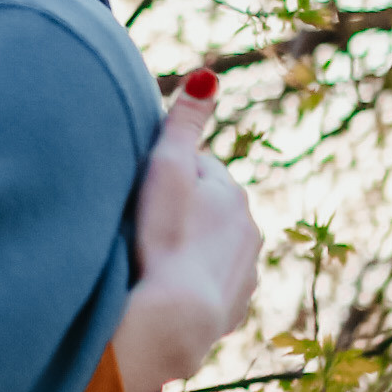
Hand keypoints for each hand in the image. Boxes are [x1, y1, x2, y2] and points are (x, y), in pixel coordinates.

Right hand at [114, 70, 261, 391]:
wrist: (175, 316)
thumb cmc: (164, 235)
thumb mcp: (168, 167)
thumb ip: (185, 120)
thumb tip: (209, 75)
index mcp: (232, 193)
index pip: (198, 169)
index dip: (168, 176)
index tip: (142, 191)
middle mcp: (249, 229)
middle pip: (210, 208)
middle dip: (185, 210)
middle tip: (145, 224)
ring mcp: (245, 271)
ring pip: (214, 246)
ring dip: (191, 247)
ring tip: (154, 257)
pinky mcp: (235, 307)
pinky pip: (213, 284)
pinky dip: (195, 282)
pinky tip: (169, 287)